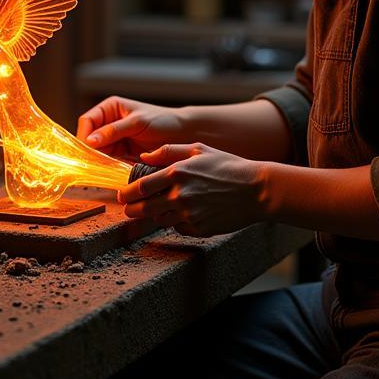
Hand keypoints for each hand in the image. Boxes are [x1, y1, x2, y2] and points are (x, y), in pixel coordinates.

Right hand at [76, 96, 186, 161]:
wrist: (183, 134)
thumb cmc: (163, 121)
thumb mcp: (137, 123)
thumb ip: (113, 131)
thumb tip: (89, 141)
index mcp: (110, 108)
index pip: (87, 121)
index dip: (84, 135)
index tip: (86, 149)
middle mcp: (109, 123)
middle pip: (89, 138)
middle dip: (90, 151)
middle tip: (91, 164)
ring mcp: (114, 139)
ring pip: (97, 152)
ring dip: (98, 161)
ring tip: (102, 169)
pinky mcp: (121, 153)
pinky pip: (108, 161)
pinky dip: (108, 167)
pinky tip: (111, 171)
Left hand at [115, 143, 264, 236]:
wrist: (256, 190)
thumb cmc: (227, 166)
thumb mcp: (198, 149)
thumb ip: (168, 151)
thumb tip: (144, 157)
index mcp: (178, 173)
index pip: (142, 186)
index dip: (128, 193)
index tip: (122, 194)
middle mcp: (180, 195)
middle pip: (144, 208)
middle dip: (132, 210)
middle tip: (128, 209)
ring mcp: (189, 214)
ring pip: (159, 220)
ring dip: (152, 217)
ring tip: (153, 210)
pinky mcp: (199, 228)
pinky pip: (178, 228)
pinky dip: (175, 223)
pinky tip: (181, 214)